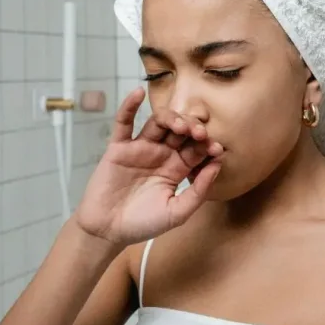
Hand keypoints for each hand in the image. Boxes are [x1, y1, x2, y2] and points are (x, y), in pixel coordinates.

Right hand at [75, 87, 223, 245]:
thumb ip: (197, 192)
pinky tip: (138, 93)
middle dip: (193, 129)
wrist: (107, 231)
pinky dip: (129, 106)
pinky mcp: (118, 148)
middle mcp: (161, 155)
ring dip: (171, 118)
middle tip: (200, 133)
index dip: (208, 145)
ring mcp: (140, 149)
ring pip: (158, 123)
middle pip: (181, 132)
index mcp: (177, 169)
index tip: (217, 148)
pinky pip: (124, 123)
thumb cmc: (142, 224)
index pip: (197, 149)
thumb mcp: (177, 213)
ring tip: (180, 124)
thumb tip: (217, 166)